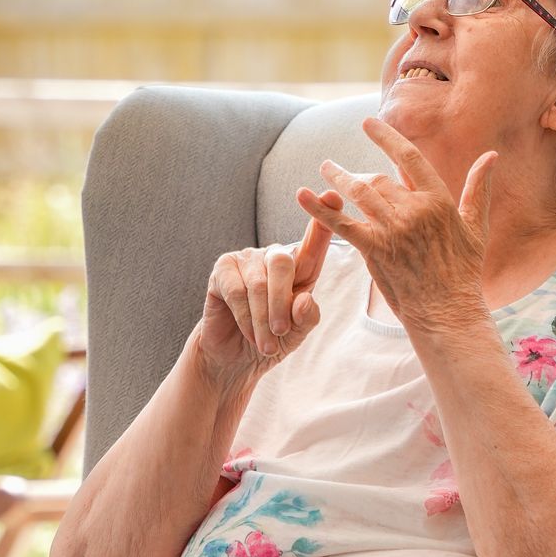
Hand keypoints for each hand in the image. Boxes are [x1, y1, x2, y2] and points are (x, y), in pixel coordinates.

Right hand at [194, 221, 332, 387]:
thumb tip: (303, 300)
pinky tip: (249, 333)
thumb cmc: (272, 341)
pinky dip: (245, 317)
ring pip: (259, 283)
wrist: (236, 359)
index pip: (314, 243)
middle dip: (281, 302)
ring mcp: (246, 261)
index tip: (333, 197)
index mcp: (299, 268)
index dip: (322, 221)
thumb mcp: (297, 333)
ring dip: (263, 318)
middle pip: (283, 263)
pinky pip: (236, 291)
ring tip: (266, 344)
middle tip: (281, 332)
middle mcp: (273, 258)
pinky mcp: (222, 270)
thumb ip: (307, 317)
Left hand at [297, 118, 494, 338]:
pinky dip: (320, 208)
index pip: (408, 158)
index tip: (368, 123)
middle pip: (378, 178)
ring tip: (325, 167)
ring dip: (338, 178)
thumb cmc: (464, 272)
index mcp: (438, 200)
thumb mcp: (476, 227)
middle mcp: (415, 210)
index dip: (386, 137)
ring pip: (359, 193)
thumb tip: (491, 156)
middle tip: (340, 169)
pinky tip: (302, 195)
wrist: (447, 311)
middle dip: (357, 173)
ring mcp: (394, 230)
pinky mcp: (375, 250)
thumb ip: (478, 188)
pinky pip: (342, 224)